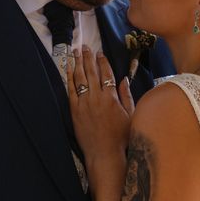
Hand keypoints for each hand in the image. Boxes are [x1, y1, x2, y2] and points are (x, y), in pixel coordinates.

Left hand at [67, 46, 133, 167]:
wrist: (104, 153)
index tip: (100, 53)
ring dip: (78, 63)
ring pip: (80, 78)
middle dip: (88, 58)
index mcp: (111, 98)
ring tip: (76, 52)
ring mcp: (84, 104)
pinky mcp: (74, 111)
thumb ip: (127, 96)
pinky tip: (68, 69)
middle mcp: (96, 98)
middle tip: (85, 46)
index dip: (103, 62)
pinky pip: (70, 90)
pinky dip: (69, 78)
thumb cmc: (120, 136)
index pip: (106, 74)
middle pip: (91, 72)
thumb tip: (124, 79)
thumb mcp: (131, 115)